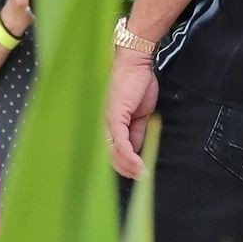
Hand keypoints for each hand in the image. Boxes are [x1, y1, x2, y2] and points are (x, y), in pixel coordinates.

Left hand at [106, 49, 158, 177]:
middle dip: (124, 169)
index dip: (120, 165)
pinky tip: (138, 164)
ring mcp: (105, 119)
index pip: (108, 150)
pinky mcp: (114, 115)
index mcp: (105, 123)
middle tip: (140, 177)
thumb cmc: (135, 85)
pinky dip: (129, 155)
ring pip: (112, 151)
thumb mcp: (137, 115)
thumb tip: (137, 151)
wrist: (135, 64)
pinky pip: (120, 141)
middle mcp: (100, 122)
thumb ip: (135, 133)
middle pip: (108, 155)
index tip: (134, 174)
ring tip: (142, 174)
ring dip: (128, 166)